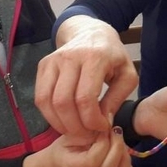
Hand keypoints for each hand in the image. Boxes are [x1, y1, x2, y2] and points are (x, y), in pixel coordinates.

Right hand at [24, 130, 133, 166]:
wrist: (60, 164)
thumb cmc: (67, 147)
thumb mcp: (71, 134)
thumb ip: (87, 129)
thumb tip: (107, 120)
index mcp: (73, 166)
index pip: (93, 160)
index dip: (103, 142)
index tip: (105, 128)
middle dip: (117, 146)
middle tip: (115, 131)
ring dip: (124, 157)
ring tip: (119, 143)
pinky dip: (128, 166)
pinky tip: (121, 154)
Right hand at [35, 16, 138, 136]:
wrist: (91, 32)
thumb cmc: (113, 56)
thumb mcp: (127, 75)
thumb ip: (117, 99)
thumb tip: (102, 121)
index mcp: (95, 57)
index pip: (85, 98)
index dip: (91, 120)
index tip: (101, 128)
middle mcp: (70, 57)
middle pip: (63, 102)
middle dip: (74, 126)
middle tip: (87, 134)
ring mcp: (53, 60)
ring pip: (47, 101)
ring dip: (59, 124)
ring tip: (75, 131)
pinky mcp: (43, 65)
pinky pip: (40, 97)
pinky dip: (49, 115)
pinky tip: (64, 120)